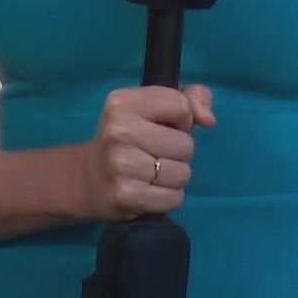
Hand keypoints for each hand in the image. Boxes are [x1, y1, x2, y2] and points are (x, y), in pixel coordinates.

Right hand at [77, 84, 215, 221]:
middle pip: (185, 145)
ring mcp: (120, 164)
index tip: (166, 126)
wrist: (88, 178)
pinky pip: (173, 198)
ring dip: (174, 177)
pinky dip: (168, 197)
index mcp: (123, 102)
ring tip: (152, 173)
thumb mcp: (152, 107)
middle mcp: (118, 131)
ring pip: (182, 173)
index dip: (183, 119)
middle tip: (155, 153)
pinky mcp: (125, 195)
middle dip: (178, 152)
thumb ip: (190, 99)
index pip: (181, 106)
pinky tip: (150, 191)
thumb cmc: (129, 138)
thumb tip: (209, 119)